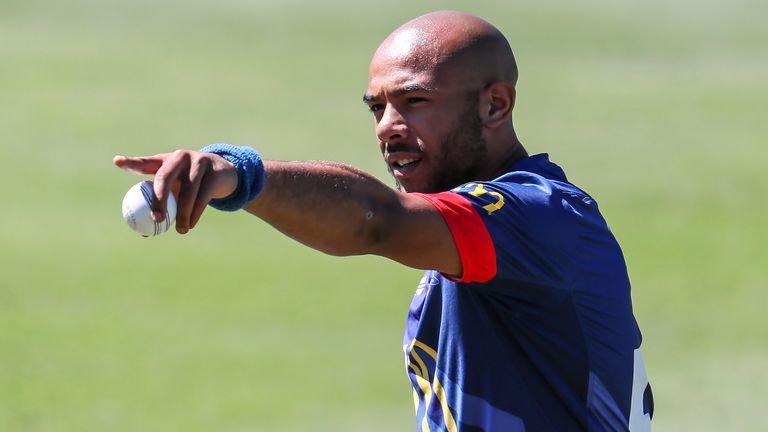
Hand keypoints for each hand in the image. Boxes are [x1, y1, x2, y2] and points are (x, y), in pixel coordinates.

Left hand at [114, 150, 236, 233]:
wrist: (223, 173)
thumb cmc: (191, 184)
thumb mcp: (176, 189)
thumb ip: (163, 204)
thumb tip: (144, 231)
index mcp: (165, 160)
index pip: (145, 162)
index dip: (131, 162)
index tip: (117, 162)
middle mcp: (180, 157)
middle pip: (165, 177)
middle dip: (159, 200)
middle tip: (157, 219)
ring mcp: (199, 162)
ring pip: (187, 191)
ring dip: (183, 213)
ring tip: (180, 230)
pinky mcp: (214, 171)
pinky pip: (203, 196)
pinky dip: (196, 213)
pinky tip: (190, 224)